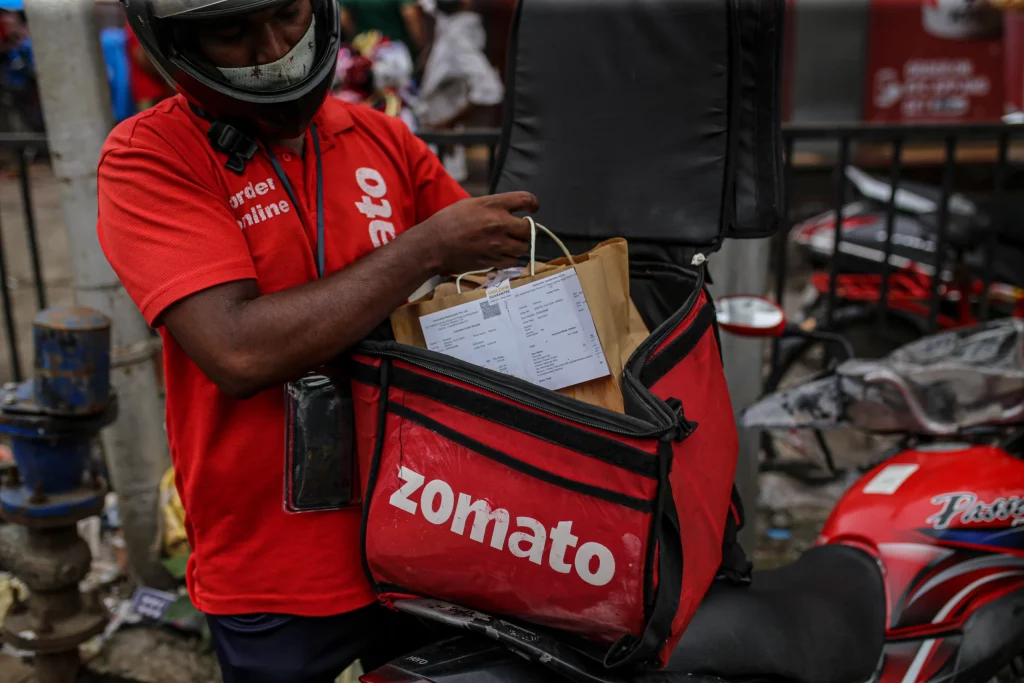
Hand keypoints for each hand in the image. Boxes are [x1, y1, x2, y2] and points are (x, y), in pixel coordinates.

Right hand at [414, 192, 539, 274]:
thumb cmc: (447, 222)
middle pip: (528, 228)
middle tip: (518, 230)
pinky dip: (509, 258)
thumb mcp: (470, 204)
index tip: (532, 208)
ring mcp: (497, 244)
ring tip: (508, 243)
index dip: (533, 204)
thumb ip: (492, 206)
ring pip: (522, 247)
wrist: (433, 245)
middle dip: (526, 230)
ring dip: (518, 245)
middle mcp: (498, 223)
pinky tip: (500, 254)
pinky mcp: (493, 260)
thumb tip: (508, 210)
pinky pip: (511, 260)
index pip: (525, 199)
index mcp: (492, 205)